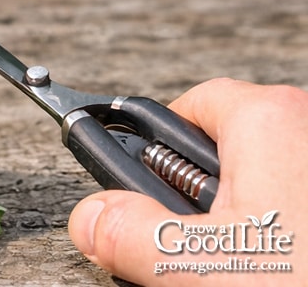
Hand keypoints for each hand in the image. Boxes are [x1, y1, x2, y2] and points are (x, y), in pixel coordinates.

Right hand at [69, 78, 307, 285]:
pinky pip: (300, 193)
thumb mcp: (208, 271)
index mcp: (270, 118)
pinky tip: (282, 265)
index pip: (196, 103)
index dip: (159, 141)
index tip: (146, 181)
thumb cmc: (304, 279)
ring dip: (247, 217)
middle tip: (200, 244)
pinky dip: (285, 228)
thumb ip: (133, 237)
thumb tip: (87, 219)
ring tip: (246, 266)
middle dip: (204, 190)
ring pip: (273, 174)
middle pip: (234, 138)